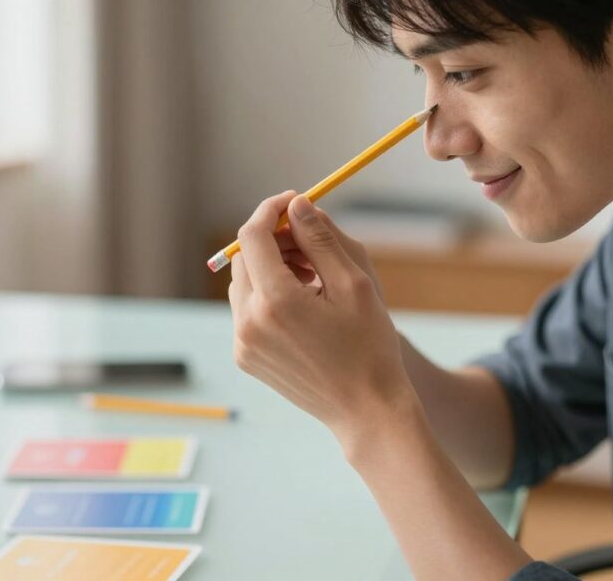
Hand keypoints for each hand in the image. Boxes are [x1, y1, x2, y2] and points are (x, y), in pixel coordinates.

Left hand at [228, 190, 417, 439]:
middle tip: (311, 241)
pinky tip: (303, 304)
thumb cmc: (370, 347)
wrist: (367, 410)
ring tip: (312, 275)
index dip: (271, 209)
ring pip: (244, 283)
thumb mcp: (354, 284)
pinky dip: (268, 296)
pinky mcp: (246, 358)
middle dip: (274, 239)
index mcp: (275, 302)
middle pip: (245, 258)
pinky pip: (247, 310)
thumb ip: (320, 239)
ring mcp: (243, 343)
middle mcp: (248, 322)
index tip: (295, 202)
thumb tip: (297, 205)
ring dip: (271, 268)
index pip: (253, 235)